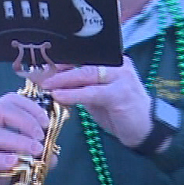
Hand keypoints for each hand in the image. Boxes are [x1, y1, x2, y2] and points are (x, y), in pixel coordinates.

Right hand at [0, 93, 52, 184]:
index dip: (30, 107)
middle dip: (26, 121)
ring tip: (36, 151)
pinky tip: (15, 162)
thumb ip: (29, 156)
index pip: (7, 101)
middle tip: (42, 137)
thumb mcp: (10, 161)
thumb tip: (53, 156)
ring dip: (18, 140)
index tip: (47, 122)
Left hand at [38, 56, 152, 148]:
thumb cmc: (120, 112)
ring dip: (63, 80)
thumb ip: (80, 86)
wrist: (146, 129)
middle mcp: (118, 64)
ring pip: (86, 74)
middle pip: (84, 62)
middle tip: (37, 73)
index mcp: (113, 61)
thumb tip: (52, 82)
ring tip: (45, 85)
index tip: (41, 64)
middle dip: (58, 69)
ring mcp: (121, 77)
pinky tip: (59, 96)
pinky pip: (92, 92)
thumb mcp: (96, 96)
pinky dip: (74, 94)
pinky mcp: (120, 93)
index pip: (84, 55)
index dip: (61, 60)